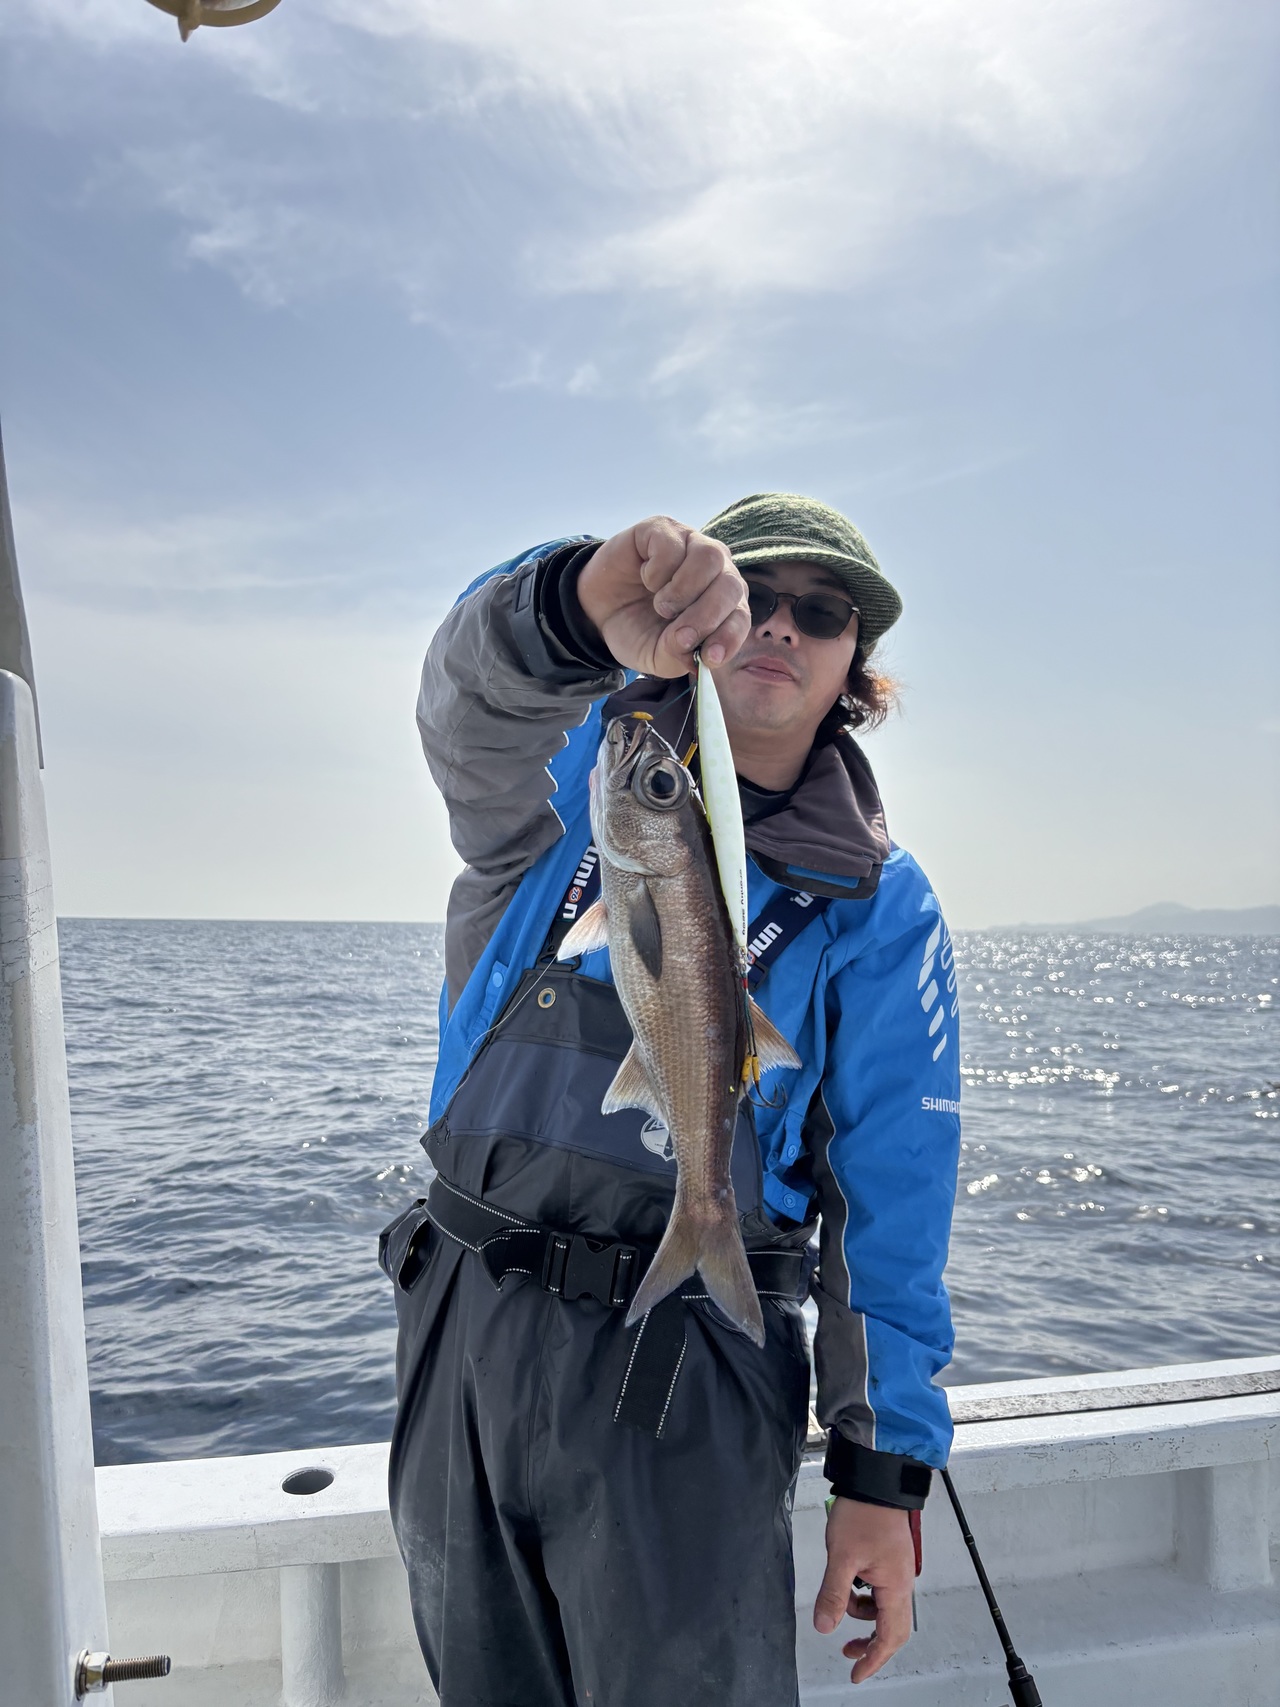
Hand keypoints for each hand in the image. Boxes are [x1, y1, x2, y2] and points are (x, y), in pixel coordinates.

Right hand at [576, 517, 750, 676]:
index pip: (740, 616)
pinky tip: (645, 579)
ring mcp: (691, 545)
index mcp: (722, 604)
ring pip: (710, 558)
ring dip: (683, 591)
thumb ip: (677, 656)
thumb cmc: (636, 629)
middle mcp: (715, 571)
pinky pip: (673, 546)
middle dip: (706, 616)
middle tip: (678, 634)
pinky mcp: (664, 529)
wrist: (596, 609)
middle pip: (731, 585)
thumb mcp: (656, 656)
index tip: (710, 657)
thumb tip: (694, 652)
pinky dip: (657, 572)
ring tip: (661, 605)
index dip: (730, 636)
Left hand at [813, 1498, 915, 1683]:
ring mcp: (898, 1571)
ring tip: (840, 1602)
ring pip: (884, 1609)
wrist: (875, 1481)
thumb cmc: (863, 1514)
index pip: (890, 1637)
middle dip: (870, 1644)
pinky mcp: (891, 1560)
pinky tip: (849, 1583)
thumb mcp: (841, 1556)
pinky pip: (880, 1591)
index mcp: (895, 1587)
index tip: (857, 1675)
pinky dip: (864, 1597)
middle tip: (848, 1653)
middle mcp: (902, 1583)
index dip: (874, 1660)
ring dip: (862, 1615)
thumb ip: (833, 1594)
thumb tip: (824, 1626)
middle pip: (893, 1628)